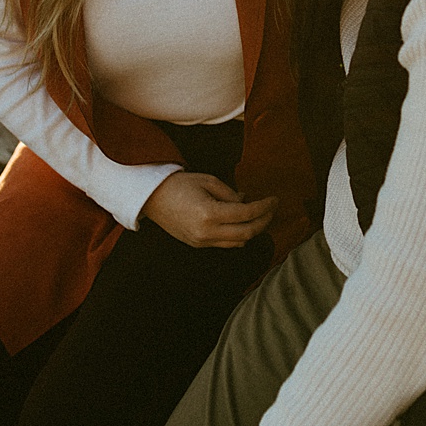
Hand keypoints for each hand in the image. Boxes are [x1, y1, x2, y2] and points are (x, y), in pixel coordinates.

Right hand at [142, 172, 274, 247]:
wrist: (151, 197)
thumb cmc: (178, 184)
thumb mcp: (208, 181)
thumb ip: (231, 193)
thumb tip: (247, 202)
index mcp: (209, 213)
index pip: (247, 214)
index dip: (265, 207)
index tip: (275, 200)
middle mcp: (206, 232)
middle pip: (247, 233)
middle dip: (264, 221)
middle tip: (271, 209)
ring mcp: (201, 241)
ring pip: (238, 242)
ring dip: (252, 230)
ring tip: (257, 216)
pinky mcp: (197, 244)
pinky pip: (225, 244)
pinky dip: (238, 235)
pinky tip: (240, 222)